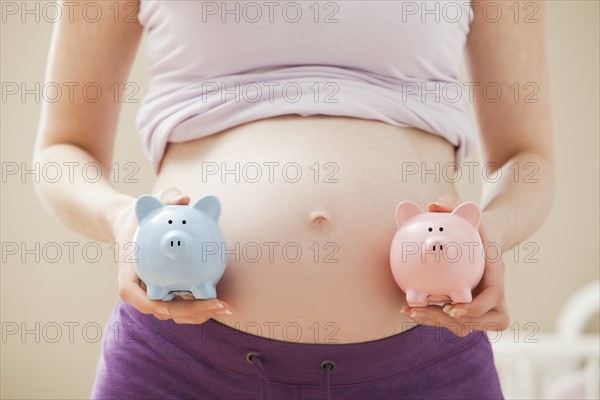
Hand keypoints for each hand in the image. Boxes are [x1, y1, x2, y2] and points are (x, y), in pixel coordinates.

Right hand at [110, 186, 232, 323]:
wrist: (132, 226)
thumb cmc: (144, 214)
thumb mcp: (153, 202)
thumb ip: (167, 198)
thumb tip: (184, 198)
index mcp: (128, 270)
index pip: (130, 293)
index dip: (149, 302)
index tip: (169, 302)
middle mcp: (139, 287)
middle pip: (161, 309)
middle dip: (189, 312)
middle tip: (216, 304)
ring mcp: (152, 294)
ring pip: (174, 312)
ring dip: (198, 314)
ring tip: (225, 308)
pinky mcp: (166, 295)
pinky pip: (183, 305)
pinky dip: (200, 306)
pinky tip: (224, 302)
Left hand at [399, 194, 508, 336]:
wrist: (485, 239)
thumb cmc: (473, 224)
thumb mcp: (465, 211)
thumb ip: (451, 205)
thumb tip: (432, 205)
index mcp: (496, 273)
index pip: (493, 298)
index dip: (476, 308)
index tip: (453, 308)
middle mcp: (493, 294)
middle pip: (479, 320)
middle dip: (451, 321)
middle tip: (420, 311)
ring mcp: (482, 305)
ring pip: (465, 325)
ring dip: (437, 322)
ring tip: (410, 311)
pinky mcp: (468, 310)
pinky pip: (453, 321)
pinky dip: (432, 318)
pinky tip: (408, 307)